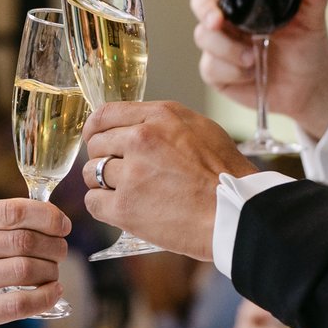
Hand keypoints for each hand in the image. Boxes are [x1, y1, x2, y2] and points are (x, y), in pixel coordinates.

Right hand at [0, 197, 71, 327]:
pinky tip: (51, 294)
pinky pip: (16, 304)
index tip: (62, 224)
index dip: (46, 216)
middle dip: (53, 245)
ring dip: (50, 272)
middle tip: (61, 251)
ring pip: (23, 270)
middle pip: (21, 240)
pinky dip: (43, 298)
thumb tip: (41, 217)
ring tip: (53, 274)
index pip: (10, 210)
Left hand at [80, 101, 254, 261]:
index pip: (106, 114)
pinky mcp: (124, 207)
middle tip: (123, 173)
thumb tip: (137, 125)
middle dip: (104, 158)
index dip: (95, 128)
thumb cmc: (226, 174)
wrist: (236, 213)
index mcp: (160, 116)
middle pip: (96, 144)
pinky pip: (93, 202)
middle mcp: (141, 139)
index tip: (95, 138)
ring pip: (92, 173)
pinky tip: (124, 209)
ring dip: (104, 183)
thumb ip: (163, 123)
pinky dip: (104, 206)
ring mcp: (131, 174)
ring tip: (129, 193)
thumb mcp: (200, 128)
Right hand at [188, 0, 327, 139]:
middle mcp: (229, 16)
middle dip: (205, 10)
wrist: (308, 86)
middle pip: (200, 1)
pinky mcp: (216, 70)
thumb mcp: (313, 20)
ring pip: (204, 36)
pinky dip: (232, 71)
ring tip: (253, 59)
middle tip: (216, 22)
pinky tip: (251, 73)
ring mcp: (220, 42)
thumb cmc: (307, 45)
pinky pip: (210, 67)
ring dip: (227, 48)